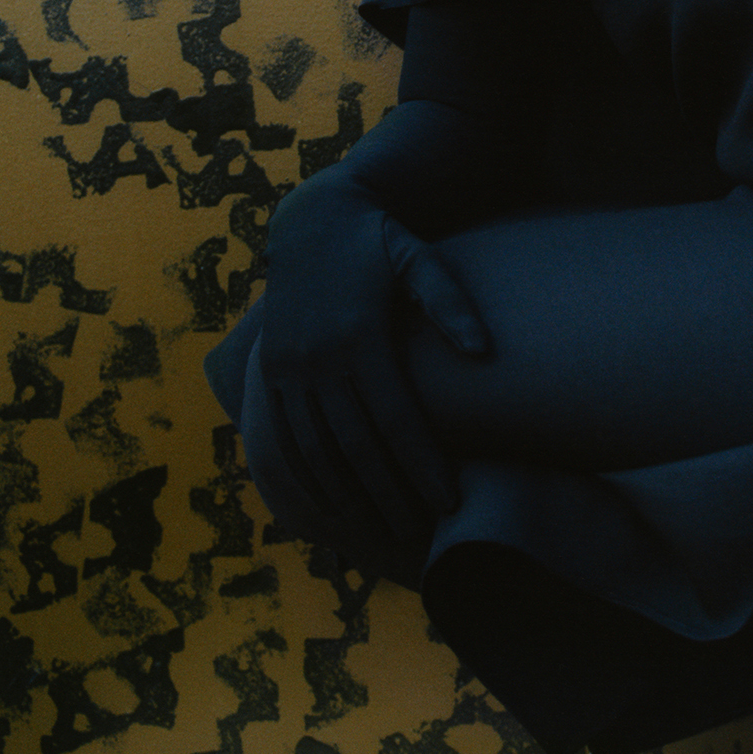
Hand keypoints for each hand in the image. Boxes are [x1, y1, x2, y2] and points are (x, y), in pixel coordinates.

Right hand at [254, 169, 490, 557]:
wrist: (309, 218)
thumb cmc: (379, 241)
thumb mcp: (419, 257)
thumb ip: (450, 302)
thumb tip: (485, 350)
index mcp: (361, 336)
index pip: (398, 421)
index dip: (424, 467)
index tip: (450, 504)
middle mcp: (318, 359)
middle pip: (359, 448)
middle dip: (391, 497)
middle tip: (420, 535)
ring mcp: (287, 368)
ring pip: (316, 452)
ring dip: (348, 499)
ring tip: (381, 534)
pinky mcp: (267, 372)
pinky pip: (281, 438)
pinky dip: (303, 479)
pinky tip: (327, 508)